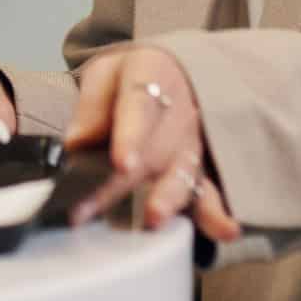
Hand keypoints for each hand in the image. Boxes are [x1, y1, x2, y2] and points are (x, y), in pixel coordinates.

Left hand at [63, 46, 239, 243]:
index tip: (120, 163)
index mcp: (153, 73)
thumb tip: (76, 144)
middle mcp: (181, 109)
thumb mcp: (106, 72)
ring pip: (183, 170)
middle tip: (86, 209)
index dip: (131, 135)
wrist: (179, 71)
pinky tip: (224, 229)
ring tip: (153, 218)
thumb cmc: (133, 76)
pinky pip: (210, 189)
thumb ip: (92, 106)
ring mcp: (195, 139)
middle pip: (154, 149)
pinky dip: (215, 212)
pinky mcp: (204, 166)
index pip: (140, 104)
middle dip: (121, 183)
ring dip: (167, 197)